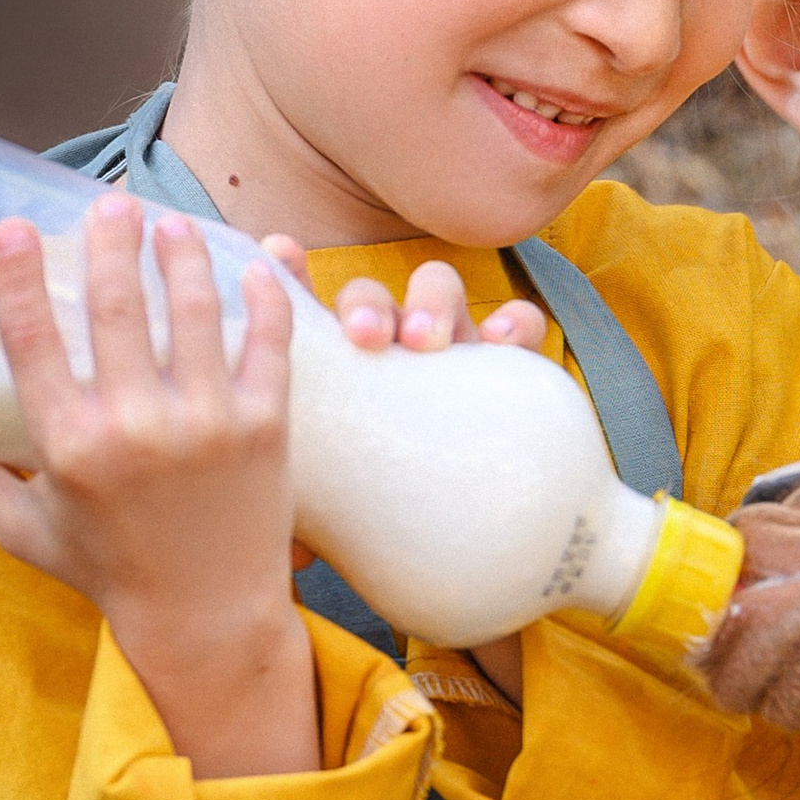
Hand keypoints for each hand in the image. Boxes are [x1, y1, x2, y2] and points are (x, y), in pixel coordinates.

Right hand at [0, 198, 314, 779]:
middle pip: (117, 307)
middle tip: (112, 203)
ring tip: (173, 224)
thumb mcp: (25, 531)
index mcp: (68, 446)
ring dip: (182, 254)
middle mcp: (134, 428)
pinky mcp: (265, 428)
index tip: (13, 226)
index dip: (18, 275)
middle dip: (111, 241)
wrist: (206, 618)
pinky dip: (263, 297)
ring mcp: (205, 424)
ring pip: (194, 311)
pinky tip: (252, 266)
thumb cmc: (110, 573)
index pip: (33, 340)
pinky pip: (267, 343)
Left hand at [256, 247, 543, 704]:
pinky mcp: (512, 370)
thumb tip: (289, 549)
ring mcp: (452, 353)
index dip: (293, 270)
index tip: (280, 250)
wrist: (472, 544)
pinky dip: (513, 322)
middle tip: (364, 336)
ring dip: (429, 302)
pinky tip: (500, 342)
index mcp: (339, 374)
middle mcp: (393, 352)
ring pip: (437, 289)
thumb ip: (310, 513)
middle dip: (365, 302)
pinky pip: (519, 325)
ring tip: (425, 341)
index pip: (309, 310)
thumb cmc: (387, 527)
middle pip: (370, 297)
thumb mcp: (340, 514)